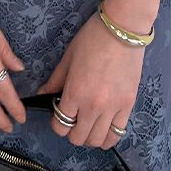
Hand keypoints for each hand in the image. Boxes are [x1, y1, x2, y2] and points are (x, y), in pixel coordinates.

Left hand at [34, 8, 149, 148]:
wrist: (123, 29)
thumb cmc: (92, 38)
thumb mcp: (68, 57)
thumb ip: (54, 80)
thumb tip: (41, 95)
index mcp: (75, 92)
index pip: (60, 125)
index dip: (56, 123)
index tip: (58, 113)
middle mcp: (93, 106)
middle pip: (78, 138)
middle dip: (71, 131)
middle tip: (72, 117)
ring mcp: (113, 108)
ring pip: (97, 141)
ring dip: (89, 136)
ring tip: (88, 123)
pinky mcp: (128, 105)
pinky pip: (117, 134)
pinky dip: (108, 136)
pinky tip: (103, 126)